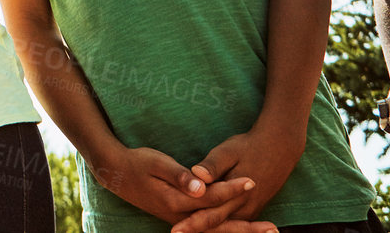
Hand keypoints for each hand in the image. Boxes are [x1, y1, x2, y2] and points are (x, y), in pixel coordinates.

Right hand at [93, 145, 256, 226]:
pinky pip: (208, 230)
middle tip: (273, 229)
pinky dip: (226, 231)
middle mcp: (181, 216)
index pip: (211, 197)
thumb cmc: (137, 162)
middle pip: (219, 225)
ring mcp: (181, 220)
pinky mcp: (181, 218)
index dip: (231, 189)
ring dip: (240, 232)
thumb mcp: (156, 162)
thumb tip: (200, 186)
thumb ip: (179, 175)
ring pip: (215, 231)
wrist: (116, 172)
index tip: (252, 181)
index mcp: (176, 201)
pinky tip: (239, 230)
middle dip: (247, 228)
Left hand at [173, 128, 301, 229]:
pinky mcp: (252, 209)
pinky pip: (235, 222)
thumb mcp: (228, 151)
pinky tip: (206, 228)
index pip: (210, 215)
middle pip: (217, 225)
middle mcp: (244, 208)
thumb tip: (197, 175)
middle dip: (196, 230)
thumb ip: (212, 166)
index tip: (175, 230)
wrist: (279, 148)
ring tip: (188, 232)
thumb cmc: (249, 147)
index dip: (192, 223)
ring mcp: (250, 211)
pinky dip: (223, 227)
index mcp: (236, 195)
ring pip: (227, 226)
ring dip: (209, 230)